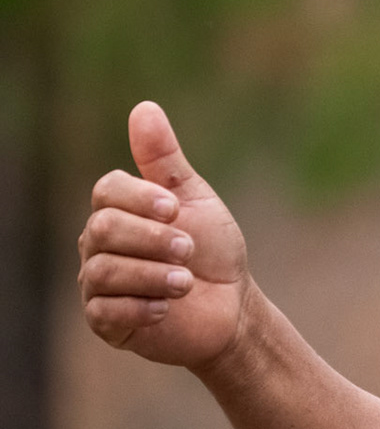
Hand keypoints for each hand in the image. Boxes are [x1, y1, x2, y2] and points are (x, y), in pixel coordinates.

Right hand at [78, 101, 253, 369]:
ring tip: (186, 281)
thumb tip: (144, 108)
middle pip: (103, 229)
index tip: (176, 210)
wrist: (232, 307)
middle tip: (189, 249)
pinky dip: (142, 307)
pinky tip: (168, 307)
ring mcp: (98, 283)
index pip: (108, 191)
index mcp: (119, 210)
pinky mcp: (106, 320)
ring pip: (103, 270)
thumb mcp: (195, 200)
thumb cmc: (214, 250)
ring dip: (153, 275)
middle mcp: (99, 244)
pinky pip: (105, 310)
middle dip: (153, 239)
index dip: (141, 199)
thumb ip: (165, 160)